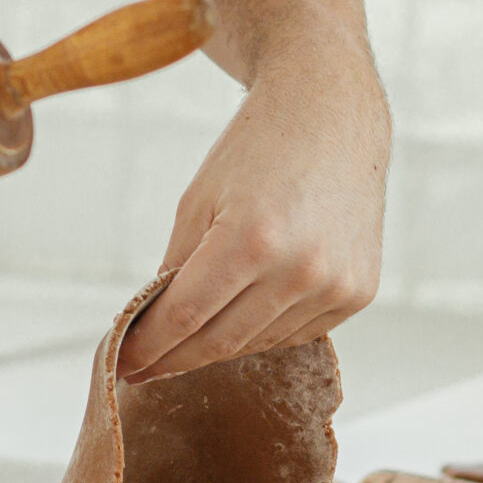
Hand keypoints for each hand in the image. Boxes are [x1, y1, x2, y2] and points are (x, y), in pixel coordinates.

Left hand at [118, 56, 388, 384]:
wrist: (332, 114)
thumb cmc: (259, 147)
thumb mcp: (199, 200)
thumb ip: (176, 268)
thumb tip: (154, 328)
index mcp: (251, 239)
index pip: (184, 318)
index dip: (148, 348)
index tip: (123, 365)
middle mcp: (301, 269)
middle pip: (221, 342)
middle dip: (175, 358)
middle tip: (145, 367)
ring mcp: (336, 285)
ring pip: (260, 343)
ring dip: (221, 345)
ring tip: (194, 335)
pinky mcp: (359, 292)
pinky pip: (298, 333)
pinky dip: (265, 330)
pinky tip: (246, 312)